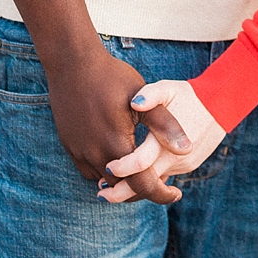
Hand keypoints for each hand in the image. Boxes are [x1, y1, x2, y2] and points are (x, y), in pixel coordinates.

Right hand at [45, 48, 191, 205]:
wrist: (72, 63)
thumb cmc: (111, 77)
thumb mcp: (142, 97)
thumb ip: (165, 125)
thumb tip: (187, 148)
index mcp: (116, 145)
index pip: (142, 185)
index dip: (162, 194)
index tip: (176, 194)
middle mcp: (95, 154)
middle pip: (123, 188)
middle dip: (143, 190)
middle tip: (163, 183)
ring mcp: (79, 151)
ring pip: (105, 181)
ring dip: (123, 181)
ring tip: (142, 172)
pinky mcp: (70, 146)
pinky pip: (89, 171)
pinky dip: (105, 172)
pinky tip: (118, 158)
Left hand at [97, 80, 225, 204]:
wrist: (221, 105)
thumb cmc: (189, 95)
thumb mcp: (169, 88)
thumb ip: (150, 94)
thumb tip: (134, 102)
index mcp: (166, 140)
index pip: (140, 162)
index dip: (121, 168)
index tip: (106, 168)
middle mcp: (175, 158)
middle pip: (145, 184)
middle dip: (121, 192)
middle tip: (100, 193)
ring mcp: (183, 165)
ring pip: (155, 183)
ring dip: (134, 187)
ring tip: (111, 186)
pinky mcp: (188, 167)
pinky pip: (165, 176)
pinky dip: (150, 179)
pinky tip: (135, 174)